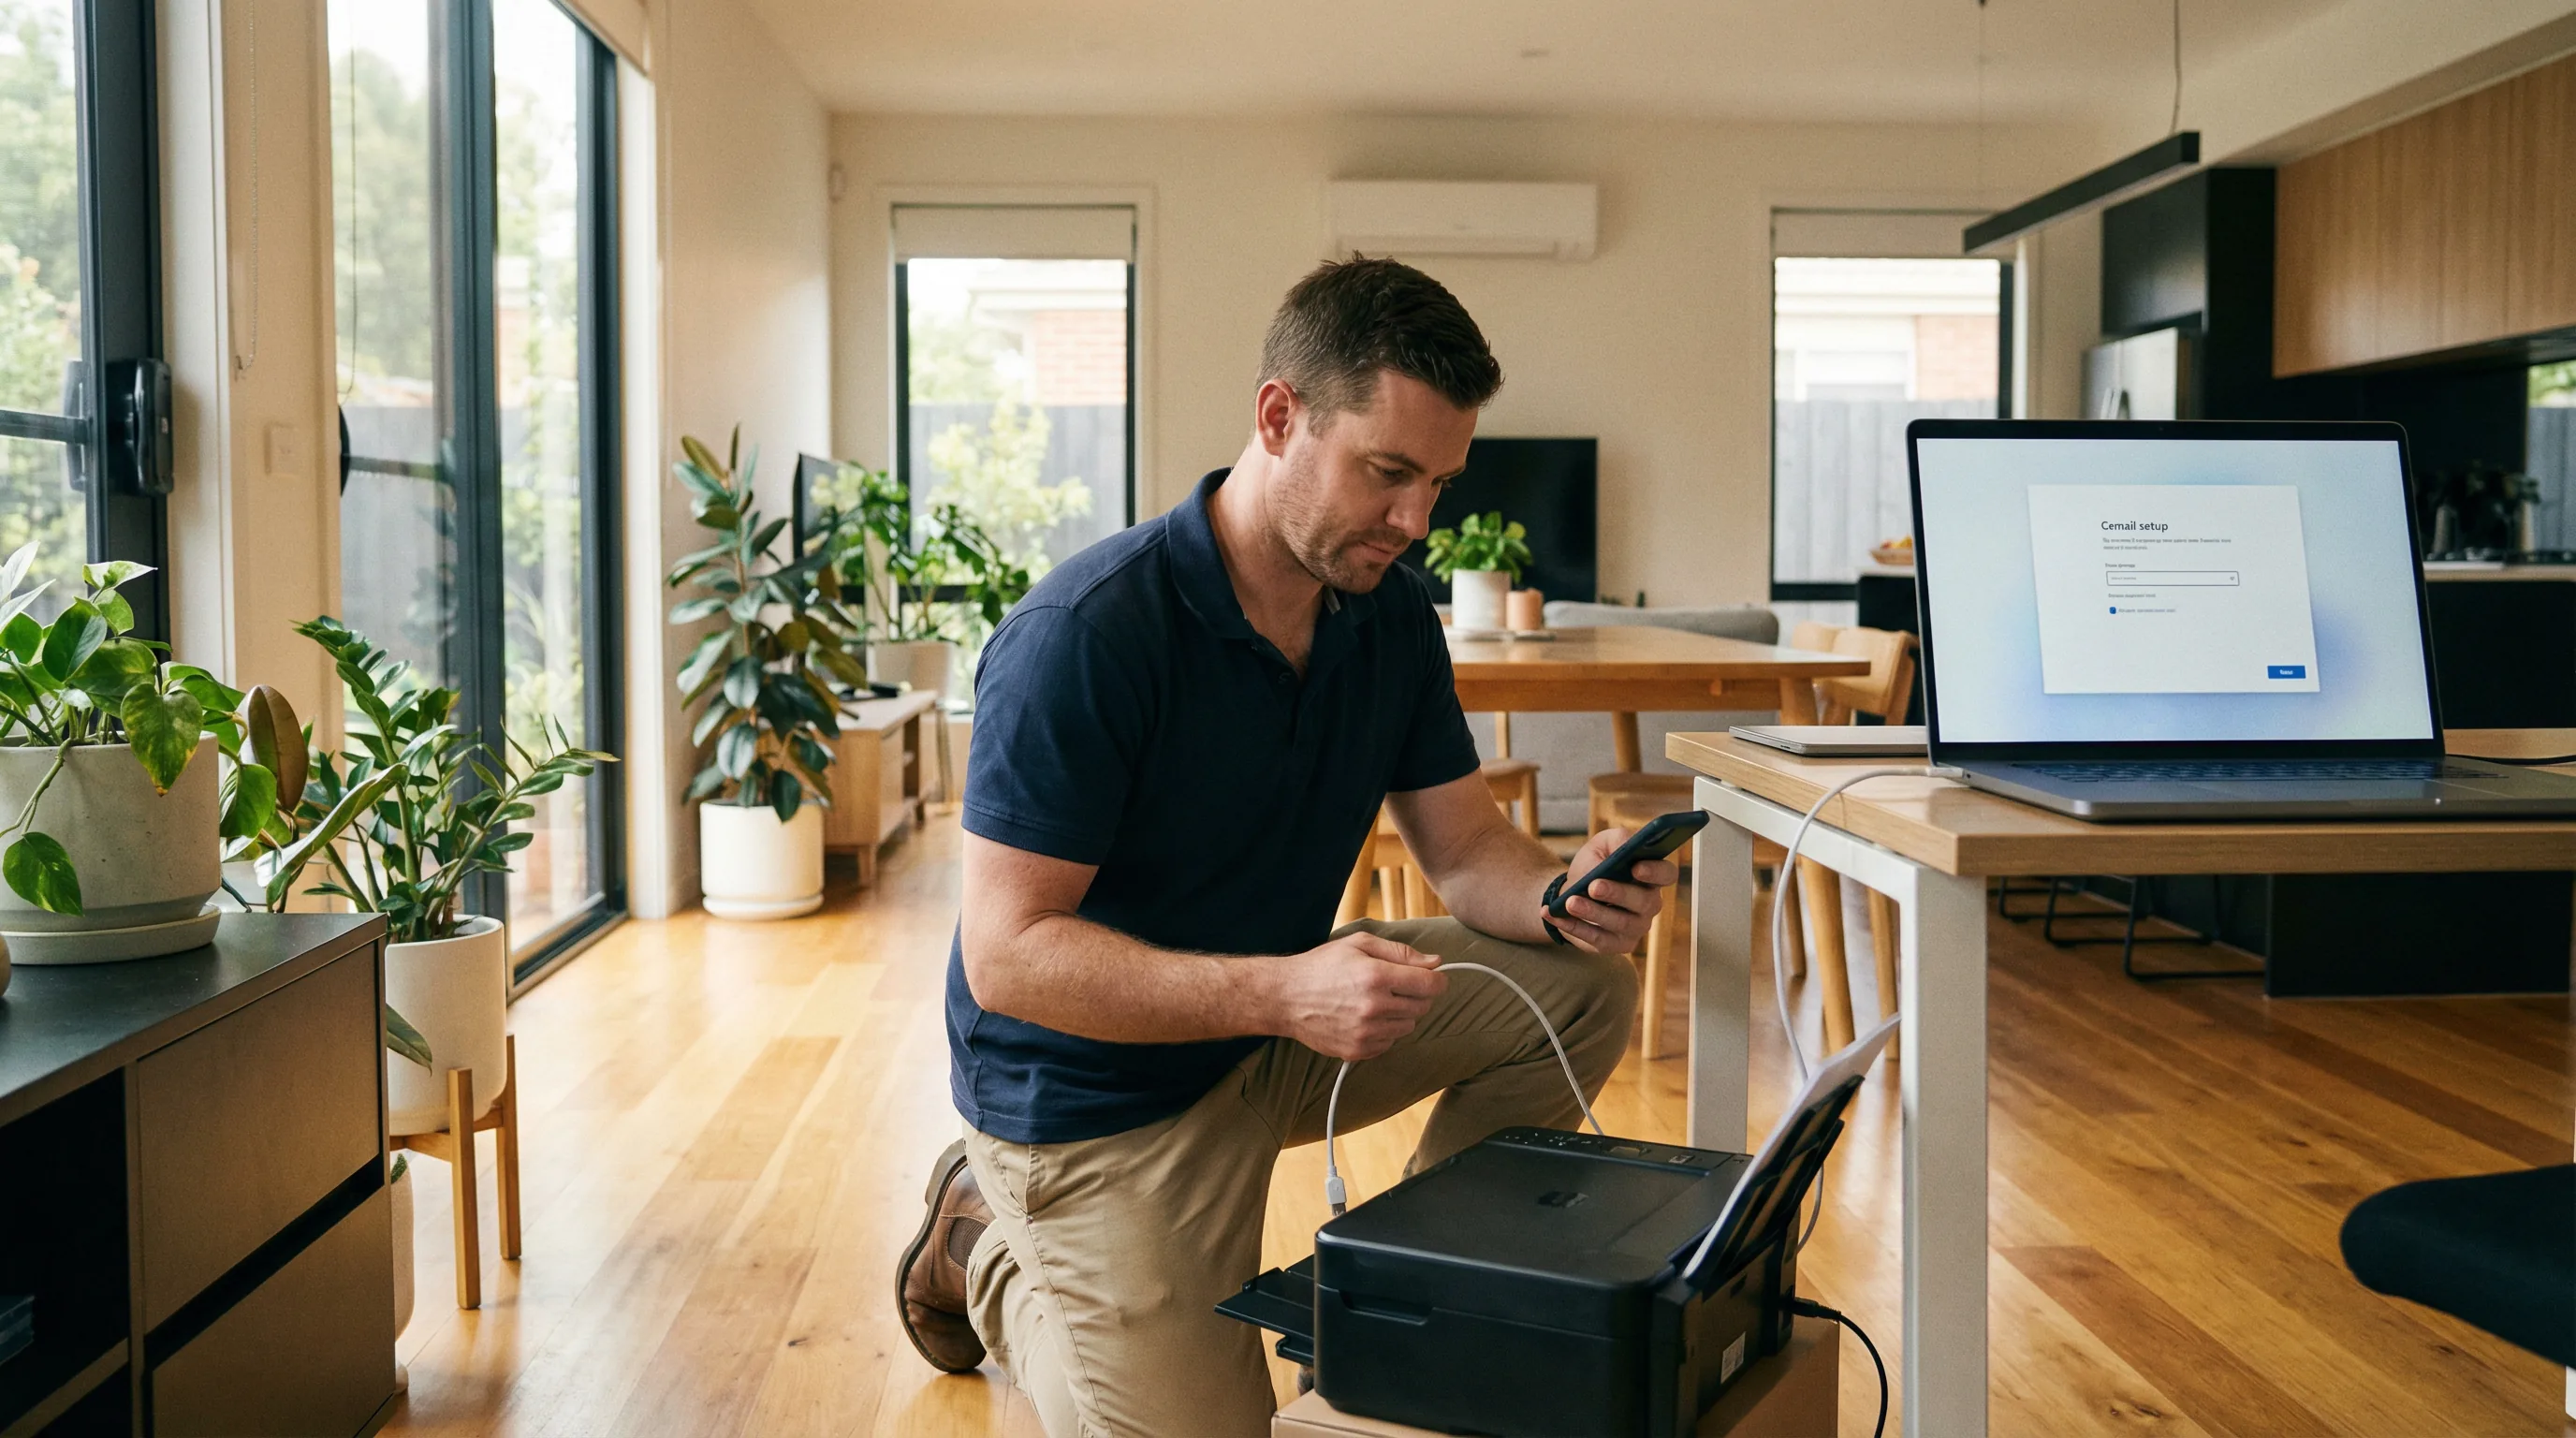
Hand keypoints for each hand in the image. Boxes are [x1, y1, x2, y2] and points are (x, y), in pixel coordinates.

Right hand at [1263, 932, 1447, 1060]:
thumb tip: (1435, 963)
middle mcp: (1374, 1007)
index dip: (1438, 979)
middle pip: (1422, 1006)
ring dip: (1401, 1014)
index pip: (1430, 984)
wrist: (1285, 997)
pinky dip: (1384, 1032)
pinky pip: (1389, 1043)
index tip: (1434, 977)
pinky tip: (1365, 1018)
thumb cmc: (1322, 966)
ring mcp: (1365, 1033)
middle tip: (1397, 986)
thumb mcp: (1359, 943)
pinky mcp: (1357, 1051)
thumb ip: (1401, 952)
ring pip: (1408, 1027)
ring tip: (1377, 1001)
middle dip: (1417, 994)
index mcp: (1376, 976)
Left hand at [1545, 827, 1675, 953]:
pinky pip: (1598, 939)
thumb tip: (1622, 849)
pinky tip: (1553, 915)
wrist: (1573, 889)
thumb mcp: (1602, 845)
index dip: (1655, 872)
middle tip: (1593, 886)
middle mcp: (1649, 903)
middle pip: (1644, 902)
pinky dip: (1574, 928)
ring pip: (1620, 924)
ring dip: (1594, 913)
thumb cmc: (1594, 864)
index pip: (1667, 874)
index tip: (1636, 867)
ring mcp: (1636, 927)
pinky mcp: (1617, 944)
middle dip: (1618, 893)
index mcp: (1651, 876)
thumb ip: (1617, 841)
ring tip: (1569, 902)